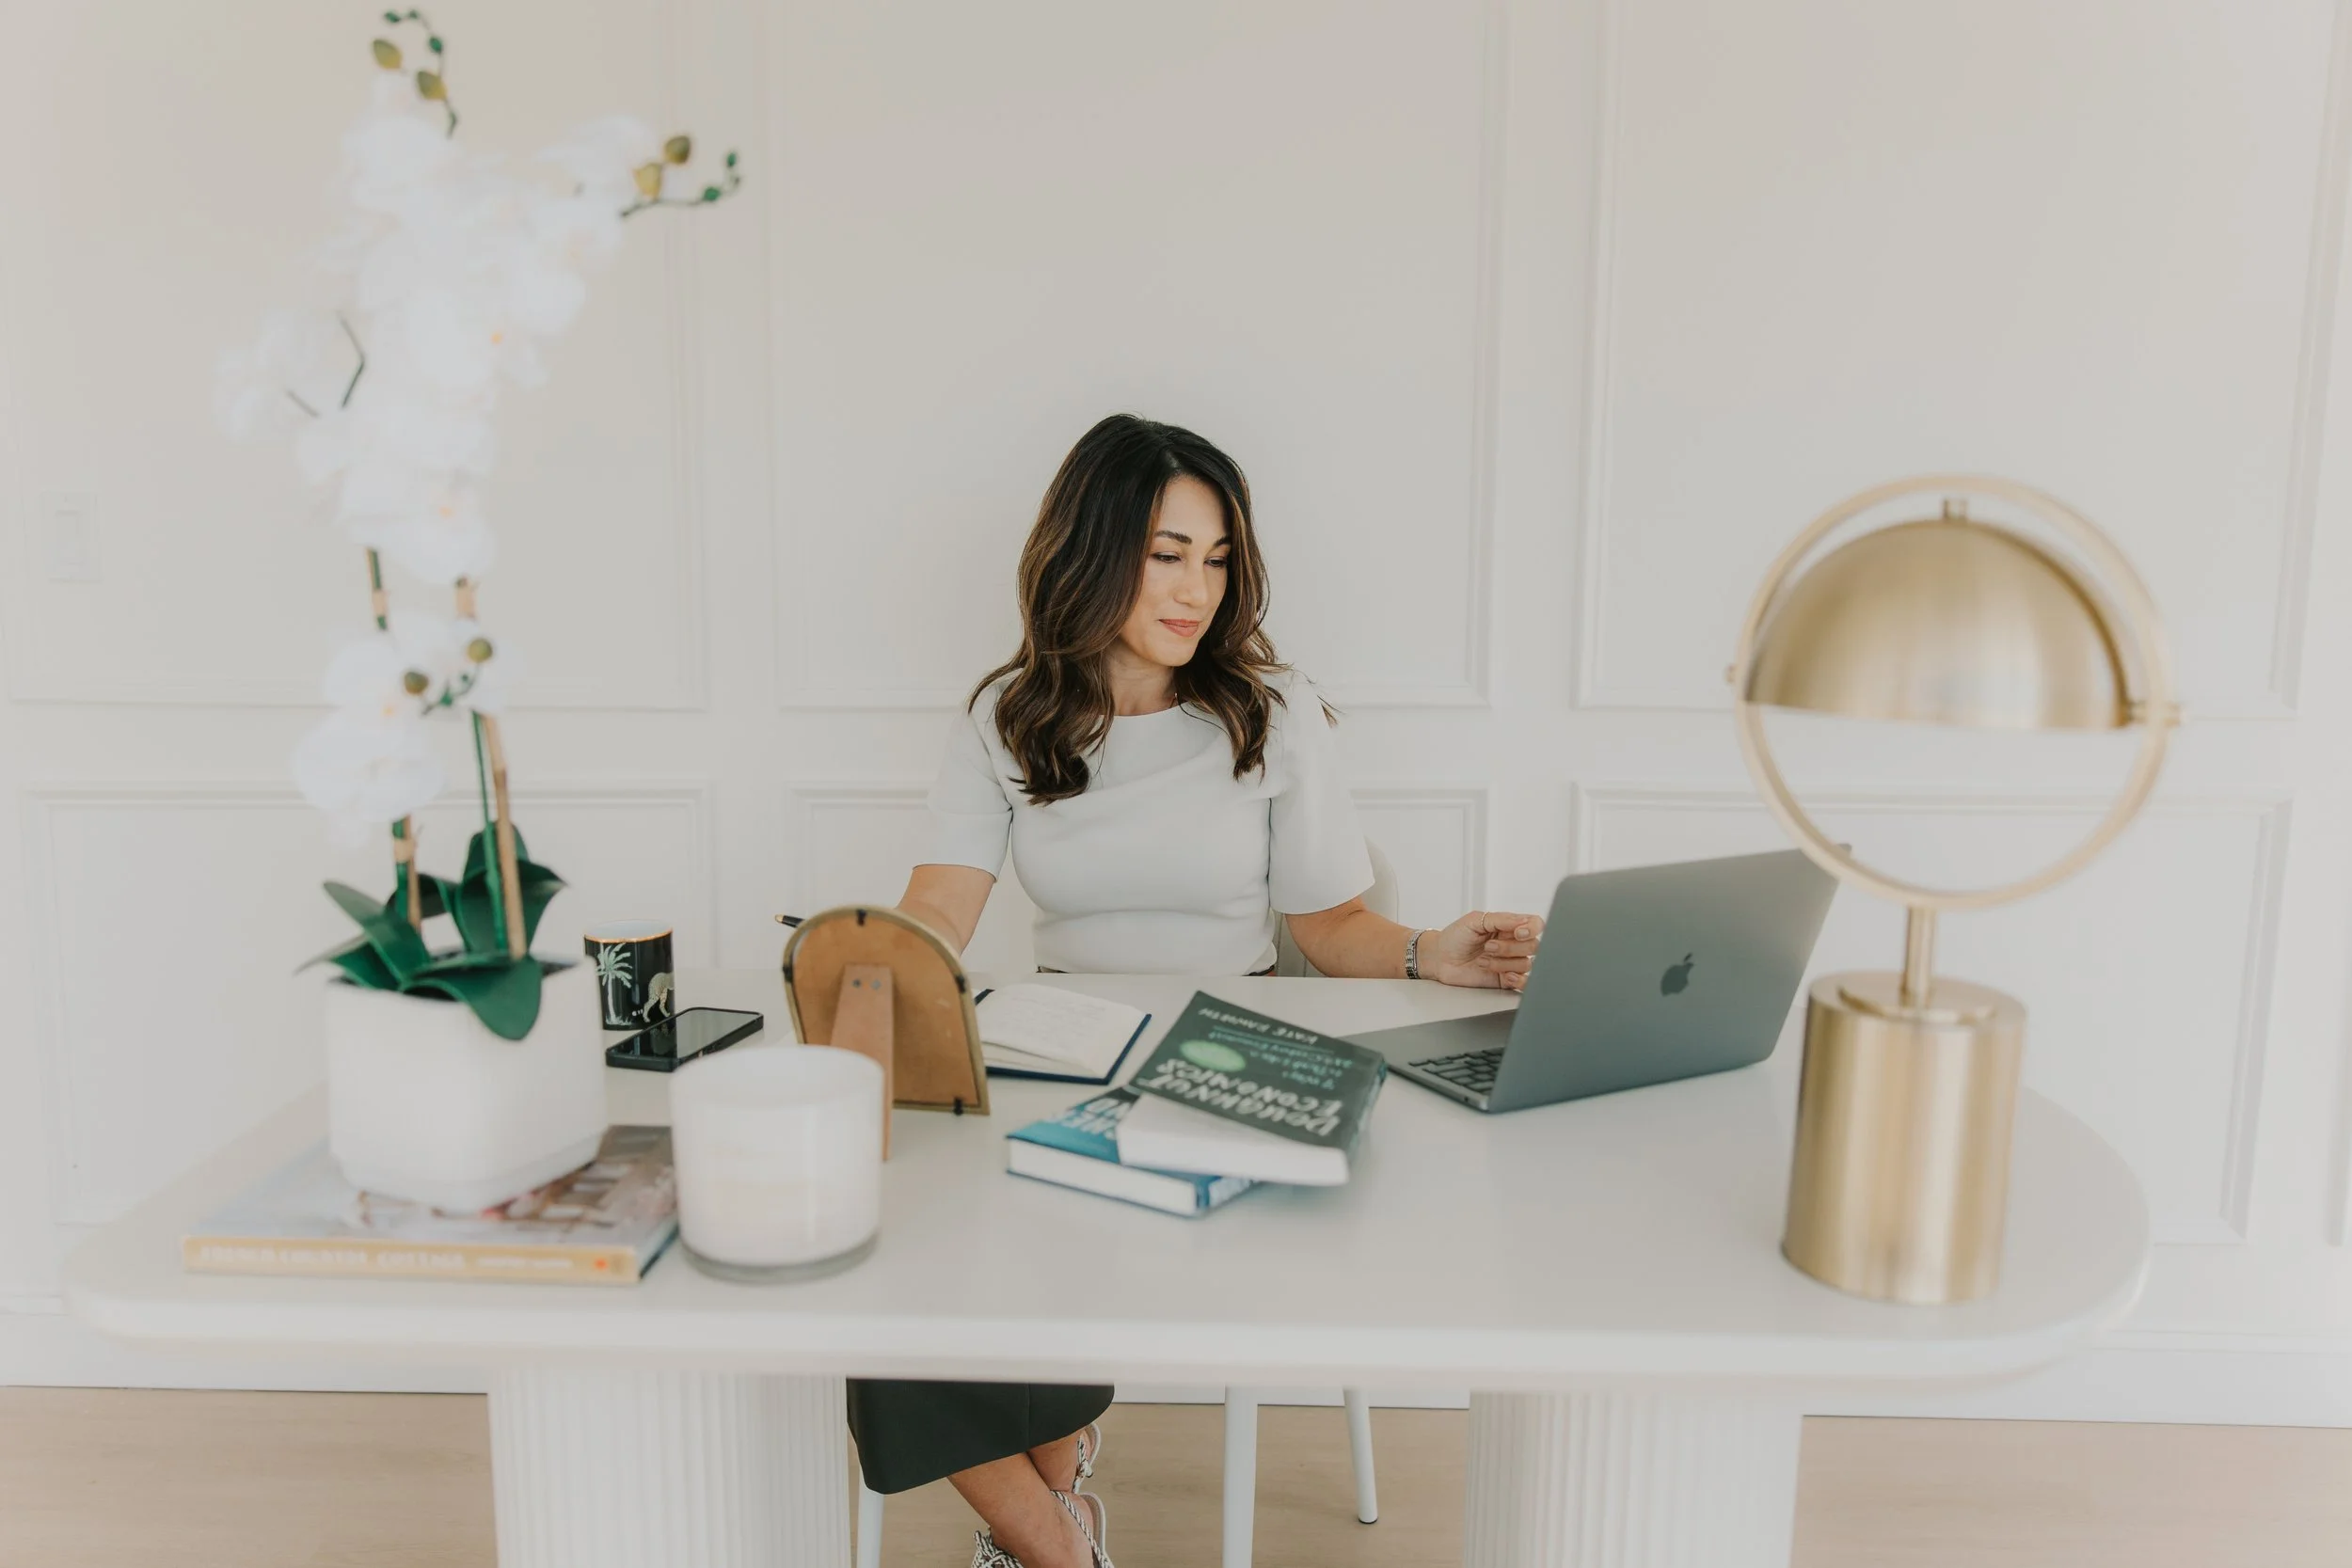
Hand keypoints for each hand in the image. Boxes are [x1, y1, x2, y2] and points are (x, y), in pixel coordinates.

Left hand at [1425, 910, 1544, 990]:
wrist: (1440, 959)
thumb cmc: (1454, 937)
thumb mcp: (1475, 921)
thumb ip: (1501, 919)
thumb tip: (1524, 921)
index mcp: (1508, 926)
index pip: (1535, 924)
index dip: (1532, 929)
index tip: (1518, 933)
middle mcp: (1512, 943)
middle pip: (1533, 946)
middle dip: (1510, 948)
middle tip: (1488, 947)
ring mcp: (1510, 962)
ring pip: (1526, 964)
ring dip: (1503, 963)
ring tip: (1483, 961)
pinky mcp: (1505, 979)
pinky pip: (1524, 982)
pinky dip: (1518, 980)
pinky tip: (1505, 975)